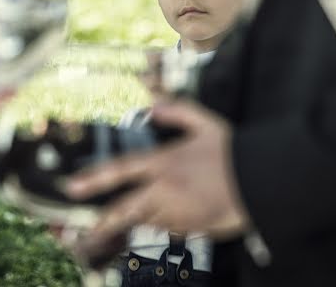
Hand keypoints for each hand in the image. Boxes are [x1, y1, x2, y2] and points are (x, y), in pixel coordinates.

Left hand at [65, 101, 250, 241]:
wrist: (262, 182)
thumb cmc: (233, 151)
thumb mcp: (204, 121)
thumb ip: (175, 110)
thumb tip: (152, 106)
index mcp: (164, 163)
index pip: (121, 170)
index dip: (94, 179)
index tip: (72, 187)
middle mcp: (166, 190)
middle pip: (125, 209)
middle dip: (103, 221)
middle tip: (85, 230)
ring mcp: (178, 211)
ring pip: (146, 221)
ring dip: (136, 220)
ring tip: (127, 221)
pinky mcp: (192, 227)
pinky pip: (169, 229)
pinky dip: (163, 224)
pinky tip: (168, 216)